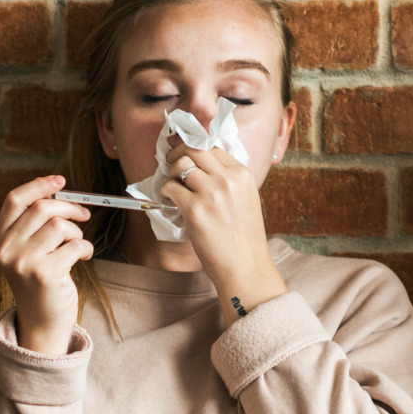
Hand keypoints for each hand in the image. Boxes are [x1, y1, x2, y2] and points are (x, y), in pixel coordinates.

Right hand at [0, 175, 93, 354]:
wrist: (42, 321)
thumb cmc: (42, 281)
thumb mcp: (29, 251)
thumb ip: (35, 225)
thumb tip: (59, 192)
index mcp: (0, 239)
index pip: (14, 200)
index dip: (38, 185)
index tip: (60, 180)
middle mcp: (7, 249)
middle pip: (41, 208)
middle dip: (69, 208)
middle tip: (84, 216)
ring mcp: (23, 261)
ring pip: (59, 225)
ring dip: (77, 232)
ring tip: (78, 245)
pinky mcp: (44, 273)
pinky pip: (75, 245)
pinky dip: (86, 248)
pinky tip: (84, 257)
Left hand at [162, 145, 286, 317]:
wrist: (245, 266)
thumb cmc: (244, 239)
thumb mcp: (246, 200)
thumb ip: (230, 182)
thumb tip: (203, 168)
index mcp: (242, 175)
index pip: (213, 147)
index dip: (196, 148)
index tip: (186, 154)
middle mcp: (228, 179)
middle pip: (195, 149)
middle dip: (178, 152)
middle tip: (170, 161)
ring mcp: (211, 193)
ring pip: (181, 165)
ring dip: (171, 173)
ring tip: (173, 185)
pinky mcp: (194, 209)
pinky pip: (170, 187)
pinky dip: (165, 191)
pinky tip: (170, 200)